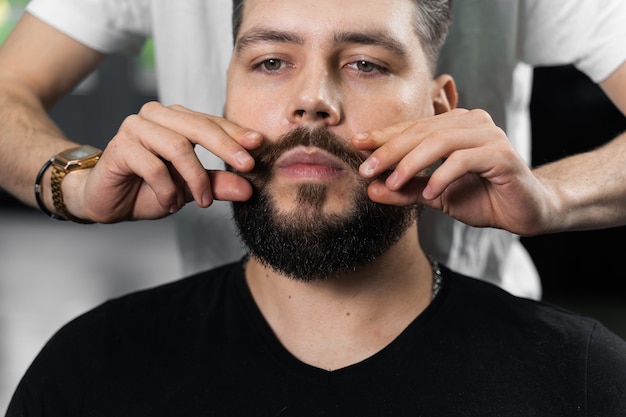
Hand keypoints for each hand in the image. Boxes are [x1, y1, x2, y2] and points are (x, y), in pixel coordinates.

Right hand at [66, 102, 262, 221]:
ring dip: (194, 178)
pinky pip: (153, 165)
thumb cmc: (148, 189)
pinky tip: (170, 202)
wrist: (107, 201)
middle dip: (225, 147)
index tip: (259, 145)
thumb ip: (217, 184)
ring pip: (177, 146)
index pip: (212, 122)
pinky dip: (167, 188)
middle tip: (246, 167)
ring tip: (201, 202)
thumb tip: (249, 189)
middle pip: (198, 126)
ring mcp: (136, 128)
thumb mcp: (191, 189)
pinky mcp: (120, 146)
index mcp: (177, 120)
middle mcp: (156, 117)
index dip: (236, 133)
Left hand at [353, 108, 555, 235]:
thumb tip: (372, 189)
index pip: (412, 127)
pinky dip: (444, 175)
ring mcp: (488, 136)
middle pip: (422, 131)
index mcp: (454, 126)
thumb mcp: (435, 195)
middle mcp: (471, 123)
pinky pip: (465, 159)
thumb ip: (407, 189)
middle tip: (367, 168)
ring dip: (413, 162)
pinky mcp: (501, 155)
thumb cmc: (481, 197)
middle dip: (390, 150)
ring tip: (394, 181)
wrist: (524, 212)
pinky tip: (431, 192)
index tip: (356, 145)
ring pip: (441, 140)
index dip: (384, 136)